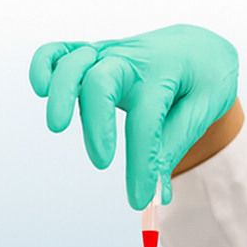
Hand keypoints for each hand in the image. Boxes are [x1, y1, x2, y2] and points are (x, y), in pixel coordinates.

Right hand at [29, 24, 238, 209]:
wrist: (198, 46)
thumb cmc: (204, 79)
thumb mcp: (204, 109)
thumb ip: (173, 146)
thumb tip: (156, 195)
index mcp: (165, 73)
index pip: (146, 121)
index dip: (140, 164)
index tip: (140, 199)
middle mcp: (132, 59)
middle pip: (102, 82)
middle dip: (95, 124)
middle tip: (102, 164)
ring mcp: (108, 54)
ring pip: (74, 62)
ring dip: (61, 92)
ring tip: (57, 127)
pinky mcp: (92, 56)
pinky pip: (59, 51)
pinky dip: (44, 65)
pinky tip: (41, 89)